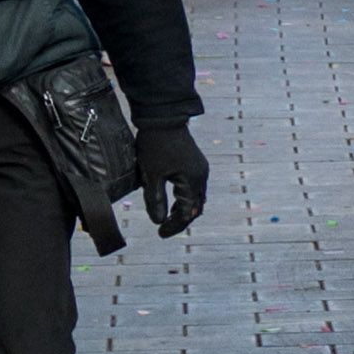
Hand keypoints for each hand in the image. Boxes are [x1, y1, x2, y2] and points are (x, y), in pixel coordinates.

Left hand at [136, 116, 207, 237]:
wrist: (164, 119)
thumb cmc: (156, 146)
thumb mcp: (151, 175)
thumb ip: (155, 199)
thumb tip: (157, 221)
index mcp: (192, 180)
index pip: (188, 211)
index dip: (175, 225)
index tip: (160, 233)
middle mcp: (201, 176)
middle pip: (196, 206)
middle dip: (181, 219)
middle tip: (164, 229)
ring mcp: (200, 169)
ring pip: (196, 197)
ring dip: (183, 209)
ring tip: (167, 218)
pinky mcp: (196, 164)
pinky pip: (194, 187)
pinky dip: (184, 198)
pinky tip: (172, 201)